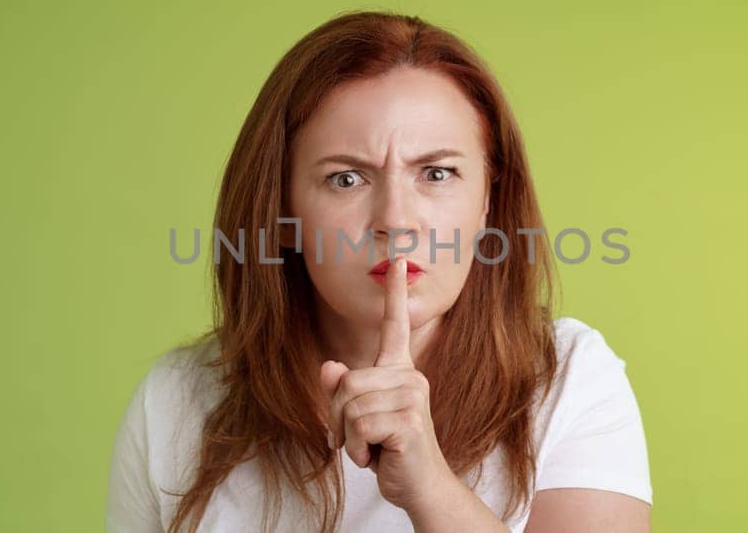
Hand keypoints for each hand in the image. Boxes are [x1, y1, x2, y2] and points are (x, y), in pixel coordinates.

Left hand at [319, 256, 452, 511]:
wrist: (418, 486)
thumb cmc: (388, 450)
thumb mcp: (357, 419)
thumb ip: (341, 392)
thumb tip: (329, 367)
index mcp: (399, 371)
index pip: (397, 326)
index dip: (396, 293)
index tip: (399, 261)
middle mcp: (410, 377)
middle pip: (345, 381)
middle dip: (337, 417)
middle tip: (355, 439)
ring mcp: (412, 396)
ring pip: (348, 404)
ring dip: (347, 437)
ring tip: (369, 447)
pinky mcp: (409, 419)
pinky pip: (359, 424)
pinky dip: (356, 448)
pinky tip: (376, 455)